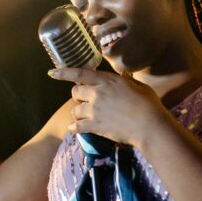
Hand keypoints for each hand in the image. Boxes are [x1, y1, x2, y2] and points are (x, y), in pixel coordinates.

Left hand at [49, 68, 168, 148]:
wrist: (150, 125)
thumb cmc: (149, 104)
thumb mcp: (138, 86)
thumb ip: (127, 81)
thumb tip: (123, 76)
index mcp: (107, 80)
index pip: (80, 74)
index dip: (64, 73)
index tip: (51, 72)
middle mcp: (97, 93)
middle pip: (75, 92)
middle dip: (77, 95)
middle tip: (84, 100)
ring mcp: (95, 110)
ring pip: (74, 109)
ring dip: (77, 112)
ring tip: (83, 116)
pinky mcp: (95, 126)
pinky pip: (77, 126)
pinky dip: (74, 127)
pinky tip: (73, 128)